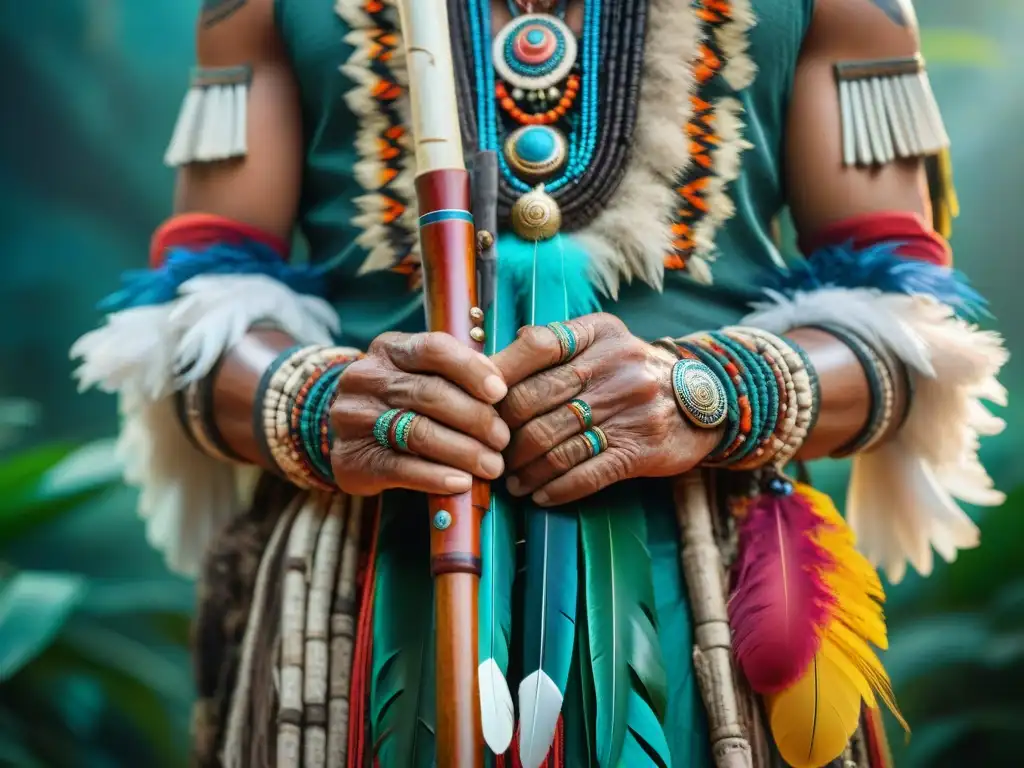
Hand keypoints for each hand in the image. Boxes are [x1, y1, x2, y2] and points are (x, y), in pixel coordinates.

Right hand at [330, 332, 509, 496]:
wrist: (340, 434)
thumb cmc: (399, 401)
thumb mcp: (419, 374)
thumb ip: (455, 375)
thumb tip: (501, 385)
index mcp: (389, 349)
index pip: (433, 349)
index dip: (471, 370)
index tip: (500, 392)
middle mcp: (366, 378)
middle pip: (429, 394)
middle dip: (475, 418)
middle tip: (503, 439)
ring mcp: (355, 418)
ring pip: (418, 432)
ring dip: (463, 451)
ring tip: (492, 465)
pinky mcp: (353, 458)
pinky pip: (401, 467)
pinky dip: (436, 476)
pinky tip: (462, 482)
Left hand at [493, 313, 722, 505]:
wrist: (702, 402)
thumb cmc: (631, 373)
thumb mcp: (602, 342)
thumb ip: (553, 345)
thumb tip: (489, 362)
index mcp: (598, 334)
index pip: (536, 345)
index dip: (498, 375)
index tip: (476, 401)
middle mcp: (614, 366)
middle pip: (535, 401)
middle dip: (502, 433)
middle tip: (486, 452)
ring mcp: (629, 409)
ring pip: (555, 444)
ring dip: (524, 469)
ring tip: (510, 481)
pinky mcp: (641, 448)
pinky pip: (586, 473)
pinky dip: (557, 489)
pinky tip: (541, 496)